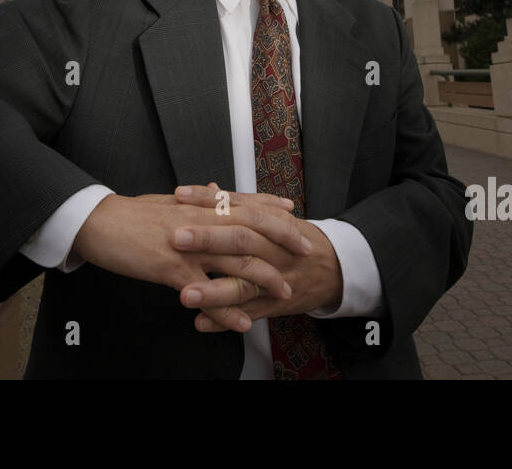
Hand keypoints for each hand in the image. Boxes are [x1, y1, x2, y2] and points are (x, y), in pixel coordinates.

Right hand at [70, 187, 312, 332]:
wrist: (98, 223)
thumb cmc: (131, 215)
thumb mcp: (168, 204)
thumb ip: (196, 201)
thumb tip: (215, 189)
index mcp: (199, 206)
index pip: (244, 203)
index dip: (271, 209)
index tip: (294, 214)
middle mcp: (200, 221)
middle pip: (251, 228)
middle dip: (283, 239)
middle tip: (306, 251)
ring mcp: (188, 245)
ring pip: (236, 261)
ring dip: (264, 278)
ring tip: (285, 293)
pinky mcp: (172, 268)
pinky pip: (206, 291)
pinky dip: (227, 308)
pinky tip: (242, 321)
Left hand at [171, 183, 343, 332]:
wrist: (336, 267)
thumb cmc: (297, 239)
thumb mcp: (274, 217)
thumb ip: (241, 205)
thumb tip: (211, 188)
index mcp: (269, 222)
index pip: (236, 206)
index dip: (207, 201)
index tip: (179, 197)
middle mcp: (273, 248)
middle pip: (240, 240)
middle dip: (207, 239)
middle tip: (175, 238)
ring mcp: (275, 278)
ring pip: (244, 284)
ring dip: (213, 291)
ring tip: (184, 293)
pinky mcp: (276, 304)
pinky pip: (250, 314)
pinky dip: (225, 320)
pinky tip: (201, 323)